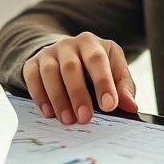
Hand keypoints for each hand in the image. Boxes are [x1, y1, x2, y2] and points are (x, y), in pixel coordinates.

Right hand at [22, 32, 139, 124]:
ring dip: (58, 99)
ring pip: (50, 72)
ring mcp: (50, 52)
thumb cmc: (96, 67)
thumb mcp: (114, 71)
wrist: (67, 54)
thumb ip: (123, 88)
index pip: (97, 60)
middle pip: (71, 67)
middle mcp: (70, 44)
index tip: (108, 106)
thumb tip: (131, 107)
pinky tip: (49, 112)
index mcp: (93, 44)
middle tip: (84, 118)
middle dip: (78, 95)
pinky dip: (40, 96)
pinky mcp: (34, 62)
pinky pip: (32, 77)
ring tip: (68, 120)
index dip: (103, 83)